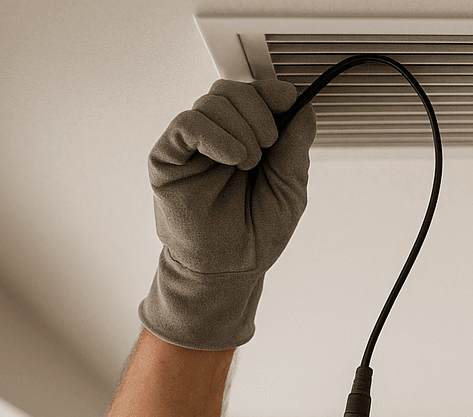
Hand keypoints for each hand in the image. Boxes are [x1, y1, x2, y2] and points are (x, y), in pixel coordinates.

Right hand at [138, 79, 315, 349]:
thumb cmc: (255, 234)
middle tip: (267, 147)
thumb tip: (303, 106)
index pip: (254, 95)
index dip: (271, 91)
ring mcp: (192, 146)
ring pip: (212, 102)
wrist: (228, 269)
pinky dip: (215, 134)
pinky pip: (188, 124)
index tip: (287, 100)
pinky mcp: (168, 157)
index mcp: (247, 139)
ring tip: (247, 163)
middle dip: (258, 110)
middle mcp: (218, 137)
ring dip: (240, 127)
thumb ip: (294, 146)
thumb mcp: (289, 188)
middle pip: (232, 90)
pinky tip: (232, 158)